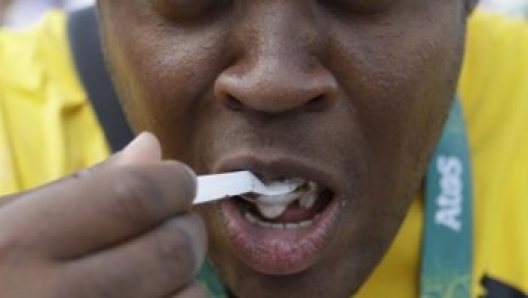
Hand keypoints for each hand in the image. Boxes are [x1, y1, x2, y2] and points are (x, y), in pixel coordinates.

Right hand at [0, 133, 207, 297]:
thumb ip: (80, 188)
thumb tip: (151, 148)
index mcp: (13, 246)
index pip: (132, 196)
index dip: (173, 182)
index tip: (178, 181)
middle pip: (170, 250)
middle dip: (186, 229)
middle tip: (174, 225)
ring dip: (187, 281)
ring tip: (157, 276)